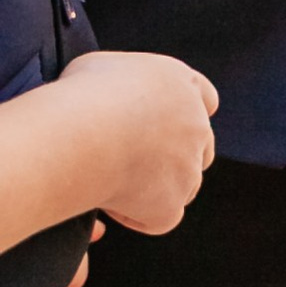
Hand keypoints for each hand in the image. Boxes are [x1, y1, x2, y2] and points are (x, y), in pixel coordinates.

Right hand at [69, 49, 218, 232]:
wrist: (83, 131)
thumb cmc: (80, 95)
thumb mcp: (102, 68)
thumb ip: (122, 82)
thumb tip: (108, 97)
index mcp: (181, 83)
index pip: (205, 98)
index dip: (186, 114)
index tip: (167, 124)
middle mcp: (196, 123)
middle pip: (201, 146)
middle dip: (174, 156)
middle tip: (132, 161)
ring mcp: (188, 166)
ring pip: (184, 185)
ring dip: (157, 188)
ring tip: (112, 183)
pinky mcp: (172, 202)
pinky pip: (161, 219)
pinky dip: (137, 217)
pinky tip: (107, 204)